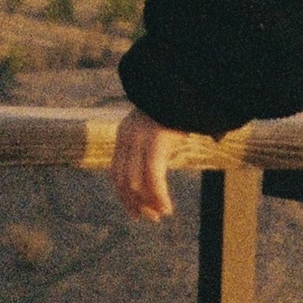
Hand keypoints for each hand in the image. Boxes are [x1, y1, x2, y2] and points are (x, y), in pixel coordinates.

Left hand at [109, 107, 178, 224]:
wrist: (185, 84)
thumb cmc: (177, 109)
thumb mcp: (158, 127)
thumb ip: (153, 147)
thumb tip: (156, 170)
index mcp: (125, 134)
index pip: (117, 173)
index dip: (124, 196)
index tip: (135, 213)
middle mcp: (128, 136)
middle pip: (123, 180)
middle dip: (135, 203)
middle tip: (150, 218)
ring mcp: (141, 137)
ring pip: (137, 182)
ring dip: (149, 203)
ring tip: (160, 214)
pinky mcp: (156, 140)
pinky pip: (154, 177)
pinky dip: (159, 196)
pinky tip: (167, 207)